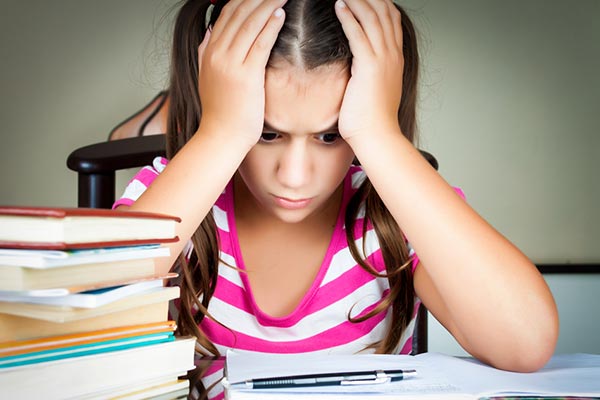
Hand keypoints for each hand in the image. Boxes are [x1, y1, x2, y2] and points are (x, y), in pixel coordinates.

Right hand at [197, 0, 286, 148]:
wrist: (220, 137)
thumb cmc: (222, 112)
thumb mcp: (207, 77)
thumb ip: (207, 53)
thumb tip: (210, 33)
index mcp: (209, 51)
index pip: (227, 14)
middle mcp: (217, 53)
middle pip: (239, 13)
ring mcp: (230, 63)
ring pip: (250, 23)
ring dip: (268, 4)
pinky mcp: (246, 75)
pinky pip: (260, 43)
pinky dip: (270, 25)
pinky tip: (280, 13)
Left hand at [334, 0, 403, 141]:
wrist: (377, 136)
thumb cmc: (371, 119)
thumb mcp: (374, 89)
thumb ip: (369, 72)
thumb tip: (357, 67)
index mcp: (395, 58)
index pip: (391, 20)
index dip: (380, 2)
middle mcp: (392, 54)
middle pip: (384, 12)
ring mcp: (383, 59)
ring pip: (372, 17)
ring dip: (357, 0)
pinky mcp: (369, 66)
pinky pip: (358, 33)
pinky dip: (349, 16)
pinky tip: (338, 4)